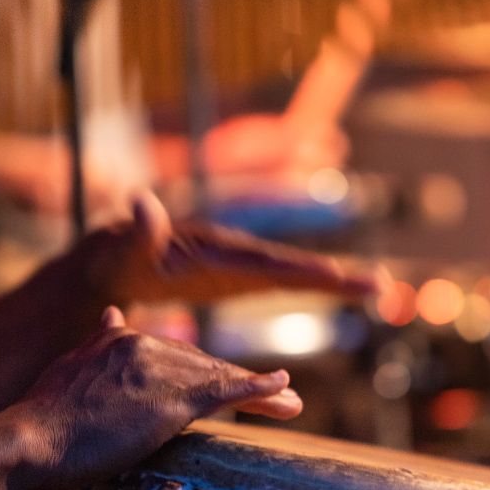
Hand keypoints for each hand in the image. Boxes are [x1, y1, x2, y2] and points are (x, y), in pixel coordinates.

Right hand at [14, 306, 300, 489]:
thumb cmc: (44, 419)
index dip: (206, 370)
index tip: (227, 379)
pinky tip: (284, 387)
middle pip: (203, 364)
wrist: (28, 440)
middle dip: (240, 379)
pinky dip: (259, 388)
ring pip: (219, 377)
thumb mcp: (70, 369)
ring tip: (290, 402)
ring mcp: (159, 370)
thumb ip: (98, 344)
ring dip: (260, 390)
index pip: (176, 356)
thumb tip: (114, 314)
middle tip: (279, 394)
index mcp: (119, 338)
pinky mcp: (172, 399)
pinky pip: (226, 390)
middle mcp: (143, 345)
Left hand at [82, 191, 375, 304]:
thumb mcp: (123, 250)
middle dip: (335, 276)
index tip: (338, 279)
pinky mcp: (232, 276)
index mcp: (215, 250)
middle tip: (380, 285)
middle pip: (291, 266)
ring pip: (291, 273)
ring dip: (331, 280)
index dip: (302, 273)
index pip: (266, 264)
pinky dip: (308, 284)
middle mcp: (233, 251)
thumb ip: (138, 232)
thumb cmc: (116, 259)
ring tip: (373, 287)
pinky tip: (335, 287)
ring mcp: (235, 263)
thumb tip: (141, 202)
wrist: (109, 260)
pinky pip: (276, 281)